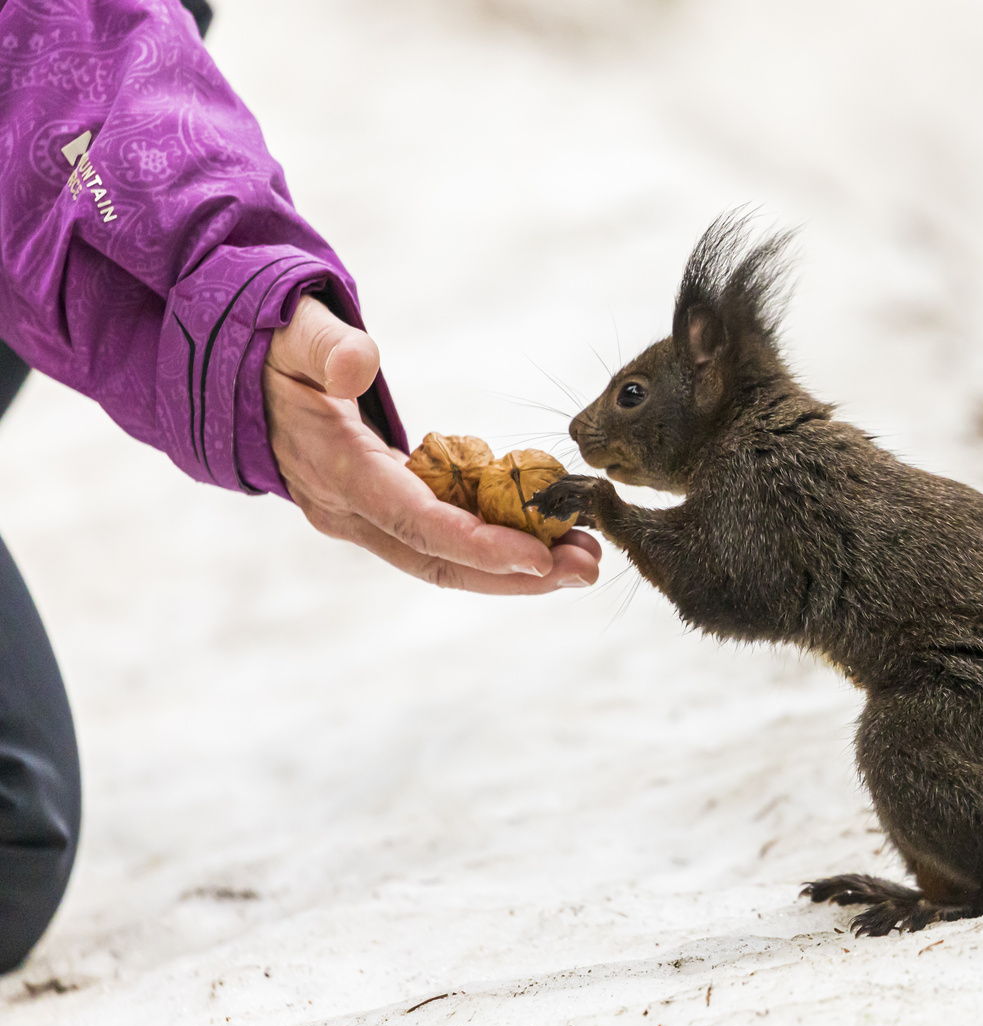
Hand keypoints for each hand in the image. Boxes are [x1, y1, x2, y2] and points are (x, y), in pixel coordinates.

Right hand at [264, 296, 600, 593]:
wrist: (237, 380)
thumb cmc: (272, 351)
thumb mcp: (291, 336)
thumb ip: (326, 347)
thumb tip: (358, 365)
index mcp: (336, 473)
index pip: (416, 523)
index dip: (479, 544)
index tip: (539, 556)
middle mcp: (351, 512)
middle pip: (440, 561)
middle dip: (516, 574)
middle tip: (587, 568)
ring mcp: (366, 519)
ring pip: (447, 559)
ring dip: (517, 567)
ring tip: (583, 558)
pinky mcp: (384, 513)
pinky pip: (445, 538)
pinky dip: (496, 543)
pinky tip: (548, 535)